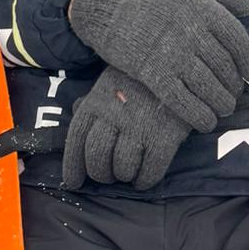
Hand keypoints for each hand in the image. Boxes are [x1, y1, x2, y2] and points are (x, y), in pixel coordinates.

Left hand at [62, 67, 189, 190]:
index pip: (77, 139)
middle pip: (97, 159)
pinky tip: (145, 177)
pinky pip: (150, 171)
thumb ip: (94, 99)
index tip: (74, 183)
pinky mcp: (165, 136)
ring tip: (129, 172)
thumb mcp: (111, 82)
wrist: (176, 66)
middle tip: (109, 176)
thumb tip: (76, 109)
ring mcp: (139, 126)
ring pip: (122, 168)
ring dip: (124, 176)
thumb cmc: (139, 79)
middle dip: (101, 174)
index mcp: (96, 102)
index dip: (72, 166)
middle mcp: (114, 115)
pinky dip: (145, 180)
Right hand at [67, 0, 248, 129]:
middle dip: (234, 84)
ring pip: (207, 85)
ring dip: (221, 102)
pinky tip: (205, 121)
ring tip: (224, 108)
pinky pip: (181, 99)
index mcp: (200, 4)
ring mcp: (170, 52)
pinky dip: (197, 114)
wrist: (102, 0)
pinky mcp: (151, 71)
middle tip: (235, 93)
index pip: (236, 37)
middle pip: (224, 65)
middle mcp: (190, 29)